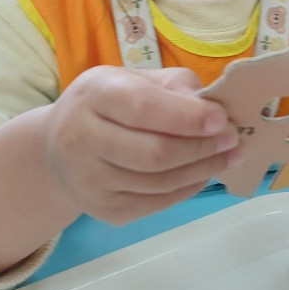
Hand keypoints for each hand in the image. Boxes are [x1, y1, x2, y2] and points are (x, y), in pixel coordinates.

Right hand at [44, 66, 240, 224]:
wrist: (55, 151)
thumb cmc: (104, 106)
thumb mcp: (129, 79)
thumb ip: (171, 85)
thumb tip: (212, 104)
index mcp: (93, 95)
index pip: (143, 109)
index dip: (186, 117)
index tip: (221, 119)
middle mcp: (83, 139)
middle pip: (154, 153)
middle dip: (202, 148)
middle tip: (233, 139)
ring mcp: (90, 181)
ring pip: (160, 183)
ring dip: (202, 170)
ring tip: (228, 156)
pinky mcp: (104, 210)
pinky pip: (158, 203)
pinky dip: (188, 188)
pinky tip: (203, 173)